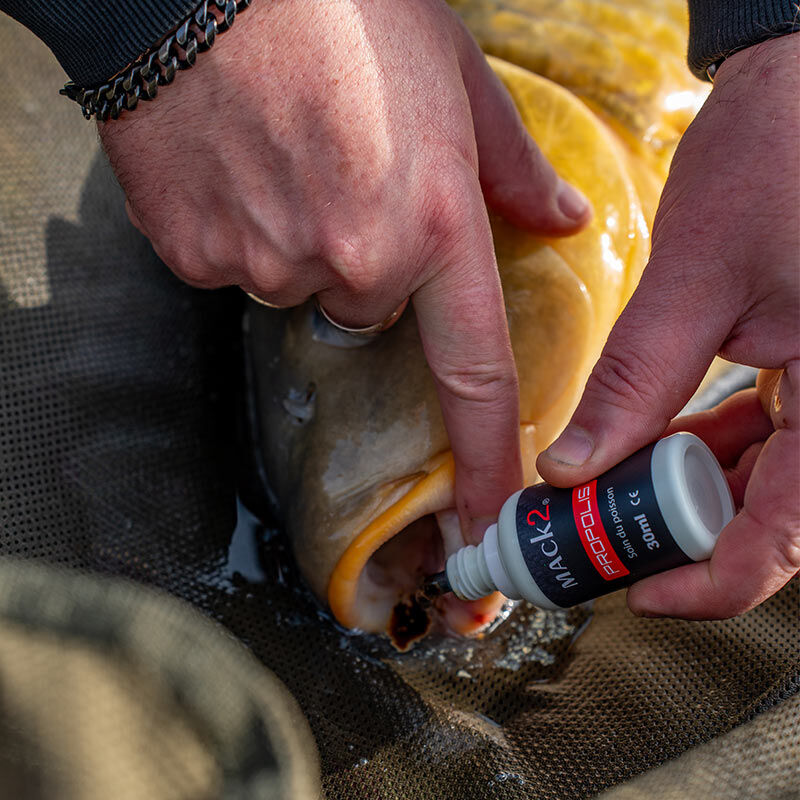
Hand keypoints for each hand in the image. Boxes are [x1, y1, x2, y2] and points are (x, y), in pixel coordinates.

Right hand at [99, 0, 588, 540]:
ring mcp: (271, 263)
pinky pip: (231, 267)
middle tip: (345, 176)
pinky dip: (239, 227)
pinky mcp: (200, 255)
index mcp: (435, 225)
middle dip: (364, 262)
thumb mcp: (452, 74)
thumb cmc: (343, 9)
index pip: (473, 375)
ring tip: (287, 156)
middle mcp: (356, 262)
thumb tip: (561, 220)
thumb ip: (512, 165)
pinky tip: (236, 164)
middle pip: (368, 307)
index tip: (487, 521)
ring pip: (296, 284)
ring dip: (298, 240)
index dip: (486, 458)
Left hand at [537, 33, 799, 617]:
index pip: (788, 531)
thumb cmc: (778, 157)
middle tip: (604, 538)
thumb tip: (574, 469)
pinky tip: (661, 441)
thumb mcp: (697, 278)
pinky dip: (714, 449)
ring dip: (692, 492)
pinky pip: (777, 437)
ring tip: (616, 491)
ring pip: (773, 481)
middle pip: (776, 513)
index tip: (639, 595)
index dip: (713, 582)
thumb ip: (637, 383)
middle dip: (686, 534)